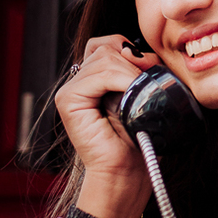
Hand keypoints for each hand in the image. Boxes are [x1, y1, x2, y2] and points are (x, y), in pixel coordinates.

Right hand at [54, 33, 159, 217]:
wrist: (129, 173)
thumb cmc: (140, 139)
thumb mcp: (145, 94)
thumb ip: (139, 68)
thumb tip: (137, 50)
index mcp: (95, 79)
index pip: (109, 43)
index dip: (131, 50)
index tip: (150, 68)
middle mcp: (79, 82)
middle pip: (107, 46)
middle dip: (134, 60)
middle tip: (146, 83)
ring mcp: (70, 90)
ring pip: (105, 57)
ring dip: (130, 72)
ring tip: (138, 97)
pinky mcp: (68, 100)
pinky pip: (99, 73)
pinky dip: (121, 79)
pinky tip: (130, 97)